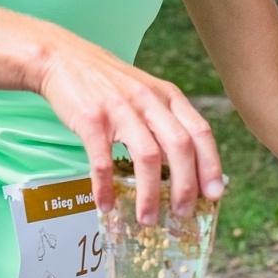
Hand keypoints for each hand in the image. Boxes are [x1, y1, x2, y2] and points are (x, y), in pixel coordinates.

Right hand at [35, 32, 224, 225]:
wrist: (63, 59)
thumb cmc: (107, 82)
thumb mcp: (146, 91)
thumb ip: (165, 120)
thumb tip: (185, 167)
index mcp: (167, 95)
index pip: (200, 132)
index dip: (210, 165)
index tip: (214, 194)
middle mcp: (149, 100)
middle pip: (179, 147)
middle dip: (185, 186)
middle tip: (182, 213)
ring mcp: (120, 109)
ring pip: (147, 157)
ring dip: (150, 194)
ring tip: (147, 218)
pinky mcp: (91, 120)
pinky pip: (103, 161)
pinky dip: (105, 187)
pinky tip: (105, 204)